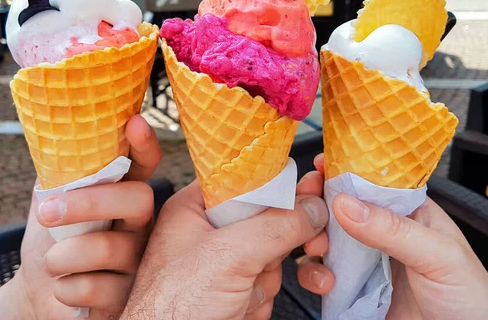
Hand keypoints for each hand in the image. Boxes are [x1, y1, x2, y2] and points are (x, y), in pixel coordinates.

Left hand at [0, 115, 161, 319]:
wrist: (37, 293)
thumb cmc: (50, 240)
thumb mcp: (49, 200)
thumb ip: (60, 174)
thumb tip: (59, 141)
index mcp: (124, 194)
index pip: (144, 163)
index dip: (145, 144)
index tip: (134, 122)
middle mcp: (141, 224)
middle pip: (139, 199)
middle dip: (90, 203)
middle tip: (47, 211)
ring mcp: (140, 260)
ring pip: (110, 248)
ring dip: (63, 256)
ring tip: (51, 262)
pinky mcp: (130, 295)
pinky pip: (98, 287)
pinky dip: (67, 288)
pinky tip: (66, 288)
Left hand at [122, 180, 328, 319]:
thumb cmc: (174, 307)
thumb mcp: (229, 255)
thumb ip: (276, 226)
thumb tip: (313, 207)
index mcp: (196, 208)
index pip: (244, 180)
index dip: (277, 182)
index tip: (309, 185)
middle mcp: (210, 232)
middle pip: (266, 217)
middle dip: (285, 236)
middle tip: (312, 240)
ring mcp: (224, 263)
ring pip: (272, 252)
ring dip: (271, 275)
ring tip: (251, 291)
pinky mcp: (235, 290)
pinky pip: (268, 281)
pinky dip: (267, 296)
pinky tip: (250, 307)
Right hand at [297, 155, 487, 319]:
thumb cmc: (469, 299)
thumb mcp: (439, 255)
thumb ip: (394, 228)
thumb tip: (346, 203)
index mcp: (407, 211)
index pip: (369, 181)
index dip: (343, 171)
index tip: (320, 166)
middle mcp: (380, 232)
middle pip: (338, 206)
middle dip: (318, 205)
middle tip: (308, 209)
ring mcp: (364, 261)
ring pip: (323, 238)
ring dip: (312, 239)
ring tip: (318, 249)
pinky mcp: (352, 290)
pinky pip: (320, 274)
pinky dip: (313, 273)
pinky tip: (325, 281)